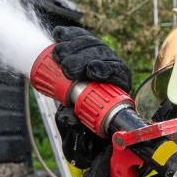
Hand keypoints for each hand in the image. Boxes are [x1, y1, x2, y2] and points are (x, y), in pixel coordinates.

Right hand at [52, 26, 130, 171]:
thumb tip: (70, 117)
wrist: (79, 129)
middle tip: (67, 67)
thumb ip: (76, 134)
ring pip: (91, 44)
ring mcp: (98, 59)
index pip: (118, 71)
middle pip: (102, 54)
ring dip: (74, 46)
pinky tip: (59, 35)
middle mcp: (111, 73)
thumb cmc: (86, 136)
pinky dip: (68, 35)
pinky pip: (79, 37)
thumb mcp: (82, 141)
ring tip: (58, 54)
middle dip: (84, 56)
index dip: (106, 67)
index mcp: (118, 92)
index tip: (92, 71)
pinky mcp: (84, 50)